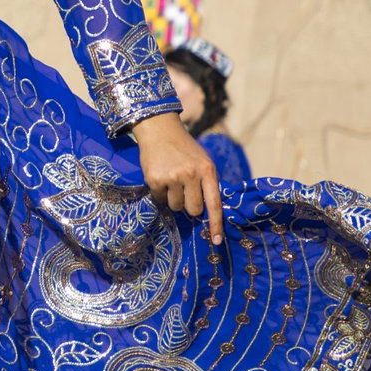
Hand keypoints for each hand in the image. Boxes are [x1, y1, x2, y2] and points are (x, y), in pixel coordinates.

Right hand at [131, 111, 222, 244]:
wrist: (160, 129)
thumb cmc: (185, 149)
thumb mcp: (203, 162)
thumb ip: (207, 183)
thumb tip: (206, 212)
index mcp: (207, 170)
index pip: (214, 204)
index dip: (215, 224)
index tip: (216, 241)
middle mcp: (190, 174)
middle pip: (193, 210)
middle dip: (189, 206)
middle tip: (185, 193)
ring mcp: (172, 177)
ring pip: (176, 206)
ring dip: (174, 199)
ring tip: (171, 182)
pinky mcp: (154, 179)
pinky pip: (160, 199)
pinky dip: (160, 193)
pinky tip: (160, 178)